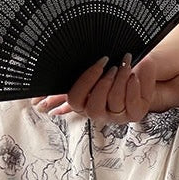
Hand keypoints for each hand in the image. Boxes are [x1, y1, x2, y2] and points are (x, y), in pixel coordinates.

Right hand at [31, 53, 158, 123]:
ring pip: (115, 102)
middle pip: (94, 108)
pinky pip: (132, 104)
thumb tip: (38, 96)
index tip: (99, 62)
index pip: (75, 100)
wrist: (140, 72)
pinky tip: (133, 76)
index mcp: (83, 104)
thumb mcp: (91, 72)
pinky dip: (133, 87)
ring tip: (125, 63)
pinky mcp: (136, 114)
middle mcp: (99, 114)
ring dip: (120, 80)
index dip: (86, 81)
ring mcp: (117, 116)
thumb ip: (68, 80)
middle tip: (112, 66)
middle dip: (103, 84)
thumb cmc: (112, 70)